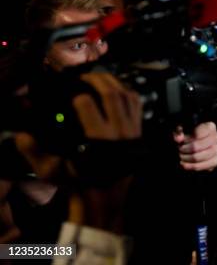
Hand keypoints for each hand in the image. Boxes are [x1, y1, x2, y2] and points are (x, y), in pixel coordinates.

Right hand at [14, 72, 142, 232]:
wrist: (105, 196)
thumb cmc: (78, 182)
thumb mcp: (52, 171)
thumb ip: (36, 152)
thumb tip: (22, 135)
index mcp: (98, 140)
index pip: (88, 105)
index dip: (77, 96)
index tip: (71, 96)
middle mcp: (118, 133)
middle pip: (112, 95)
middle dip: (98, 80)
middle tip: (85, 76)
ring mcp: (132, 131)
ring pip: (127, 97)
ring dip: (114, 83)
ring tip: (100, 78)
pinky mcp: (139, 132)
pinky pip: (138, 106)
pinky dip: (128, 92)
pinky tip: (117, 89)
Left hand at [174, 122, 216, 170]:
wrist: (196, 145)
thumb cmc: (189, 136)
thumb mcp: (182, 131)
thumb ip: (178, 132)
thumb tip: (178, 138)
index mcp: (210, 127)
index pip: (197, 134)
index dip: (186, 139)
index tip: (181, 141)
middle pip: (196, 147)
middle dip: (184, 150)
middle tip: (180, 149)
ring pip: (198, 157)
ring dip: (186, 158)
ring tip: (182, 156)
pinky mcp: (216, 161)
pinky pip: (202, 166)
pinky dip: (191, 166)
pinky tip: (185, 164)